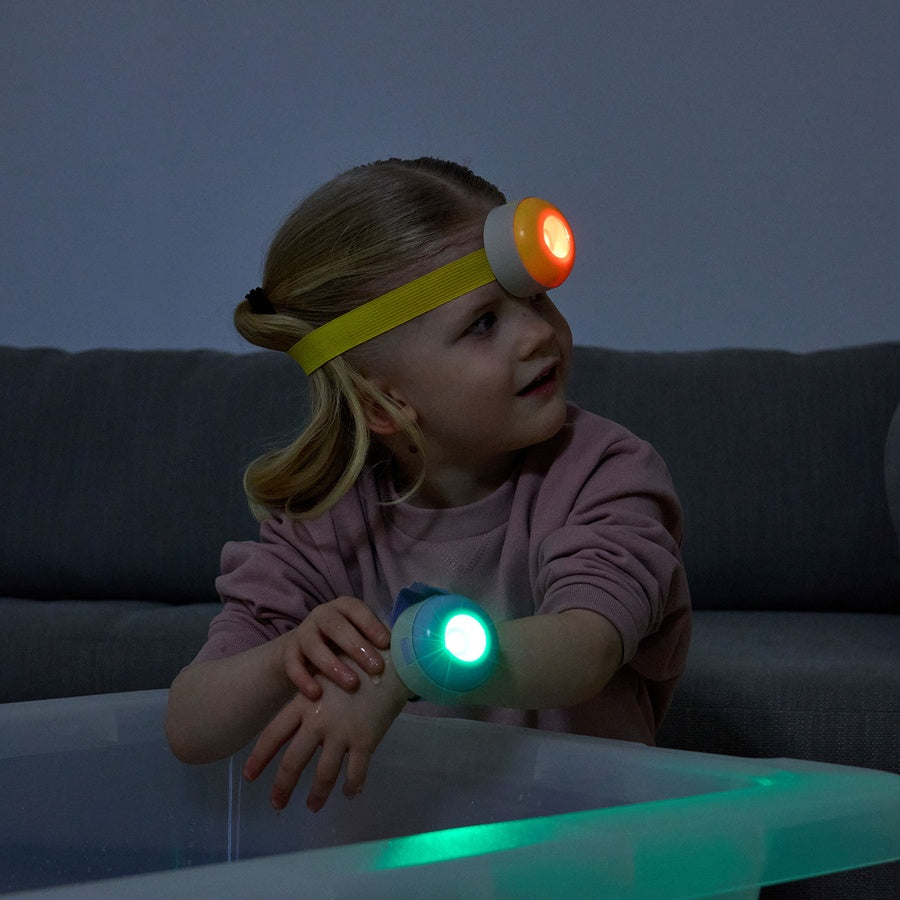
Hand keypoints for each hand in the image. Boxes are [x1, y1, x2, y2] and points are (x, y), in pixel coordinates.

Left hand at [244, 653, 406, 811]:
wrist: (392, 659)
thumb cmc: (357, 660)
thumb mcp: (325, 673)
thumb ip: (311, 697)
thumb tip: (300, 721)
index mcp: (304, 702)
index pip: (274, 735)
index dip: (259, 758)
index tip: (248, 776)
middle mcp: (318, 721)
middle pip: (293, 761)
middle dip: (282, 787)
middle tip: (276, 805)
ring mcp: (342, 733)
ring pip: (324, 773)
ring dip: (317, 794)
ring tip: (312, 806)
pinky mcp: (366, 740)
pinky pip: (356, 772)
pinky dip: (351, 786)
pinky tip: (350, 793)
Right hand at [272, 596, 390, 700]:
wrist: (306, 650)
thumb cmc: (345, 644)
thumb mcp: (360, 637)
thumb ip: (376, 644)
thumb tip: (407, 661)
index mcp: (344, 608)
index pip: (358, 610)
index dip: (372, 625)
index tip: (387, 643)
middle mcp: (322, 615)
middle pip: (337, 627)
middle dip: (357, 647)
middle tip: (376, 668)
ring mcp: (303, 632)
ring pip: (314, 646)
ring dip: (333, 665)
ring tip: (352, 684)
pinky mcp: (289, 652)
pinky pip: (293, 664)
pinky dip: (304, 679)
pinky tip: (317, 694)